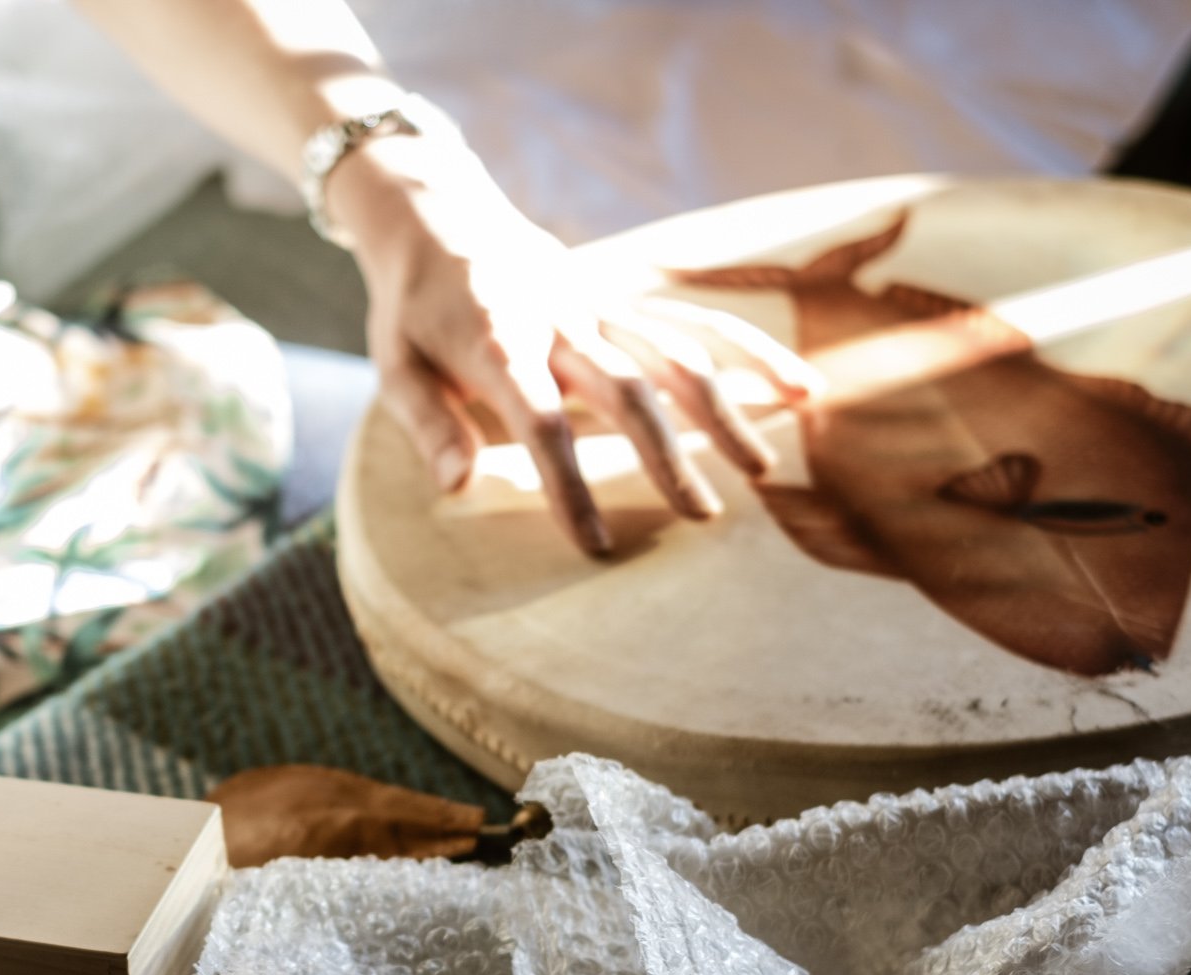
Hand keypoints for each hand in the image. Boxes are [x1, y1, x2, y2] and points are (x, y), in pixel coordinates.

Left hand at [328, 134, 816, 554]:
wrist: (434, 214)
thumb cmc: (411, 307)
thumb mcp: (393, 366)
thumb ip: (428, 426)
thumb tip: (458, 488)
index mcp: (498, 345)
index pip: (542, 424)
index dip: (570, 485)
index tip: (596, 544)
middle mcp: (561, 322)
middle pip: (628, 391)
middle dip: (669, 455)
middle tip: (701, 516)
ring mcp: (600, 305)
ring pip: (674, 354)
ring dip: (722, 411)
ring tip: (761, 471)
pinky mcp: (623, 297)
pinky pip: (693, 321)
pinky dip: (747, 352)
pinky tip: (797, 389)